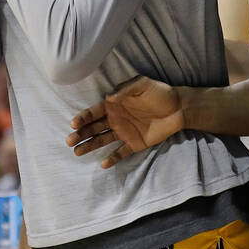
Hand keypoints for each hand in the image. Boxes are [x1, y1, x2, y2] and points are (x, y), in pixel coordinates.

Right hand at [67, 76, 184, 168]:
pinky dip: (112, 158)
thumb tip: (108, 97)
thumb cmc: (159, 93)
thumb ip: (125, 90)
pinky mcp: (135, 143)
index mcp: (114, 105)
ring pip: (102, 140)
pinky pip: (121, 152)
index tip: (74, 125)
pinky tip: (104, 164)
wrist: (179, 108)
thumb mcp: (142, 85)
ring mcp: (124, 132)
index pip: (94, 112)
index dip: (83, 118)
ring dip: (89, 146)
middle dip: (81, 134)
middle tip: (70, 141)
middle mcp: (115, 119)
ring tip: (77, 152)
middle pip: (94, 128)